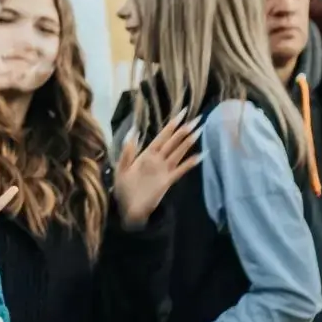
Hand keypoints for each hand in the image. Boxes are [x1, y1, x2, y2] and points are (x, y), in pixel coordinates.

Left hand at [113, 111, 201, 228]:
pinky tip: (200, 155)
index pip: (161, 136)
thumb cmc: (123, 189)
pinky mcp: (168, 181)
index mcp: (146, 154)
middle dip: (184, 130)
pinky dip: (190, 163)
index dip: (171, 125)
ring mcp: (164, 169)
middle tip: (197, 118)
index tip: (182, 113)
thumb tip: (133, 131)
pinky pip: (181, 170)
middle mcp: (157, 159)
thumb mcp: (121, 169)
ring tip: (200, 131)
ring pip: (179, 153)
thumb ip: (128, 151)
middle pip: (173, 142)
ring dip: (188, 142)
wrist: (128, 209)